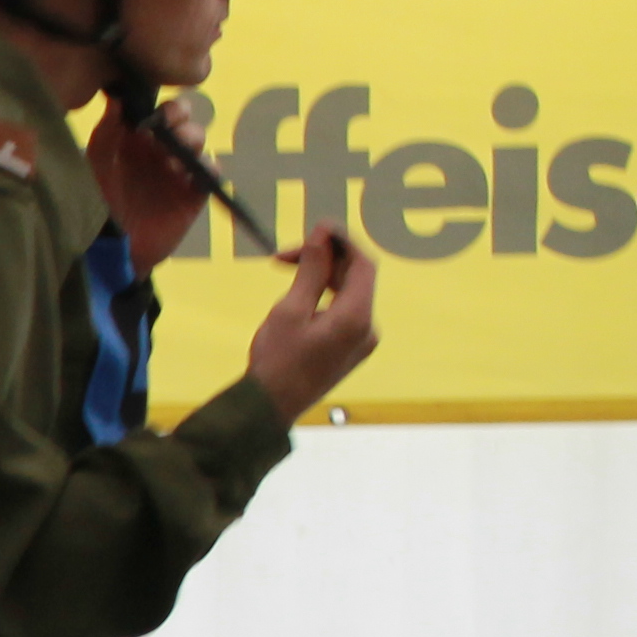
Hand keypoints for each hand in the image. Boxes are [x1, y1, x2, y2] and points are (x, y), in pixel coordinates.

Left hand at [88, 98, 211, 272]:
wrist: (107, 247)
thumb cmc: (96, 199)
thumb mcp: (98, 160)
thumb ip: (109, 128)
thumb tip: (118, 95)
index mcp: (139, 136)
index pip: (163, 110)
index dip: (168, 106)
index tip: (161, 112)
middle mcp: (161, 149)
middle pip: (185, 122)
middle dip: (182, 121)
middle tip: (171, 129)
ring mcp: (179, 171)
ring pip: (198, 143)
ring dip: (190, 142)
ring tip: (172, 159)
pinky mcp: (193, 194)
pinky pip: (210, 175)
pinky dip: (208, 168)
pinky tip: (195, 172)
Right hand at [245, 225, 379, 423]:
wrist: (268, 408)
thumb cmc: (276, 361)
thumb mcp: (290, 310)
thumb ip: (310, 271)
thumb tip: (322, 237)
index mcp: (357, 318)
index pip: (362, 265)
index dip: (342, 242)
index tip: (315, 229)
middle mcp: (367, 329)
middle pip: (356, 278)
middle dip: (326, 259)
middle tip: (288, 252)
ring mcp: (361, 341)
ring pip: (349, 294)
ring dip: (322, 277)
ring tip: (286, 270)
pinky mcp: (350, 350)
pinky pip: (344, 311)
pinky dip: (324, 296)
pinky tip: (298, 296)